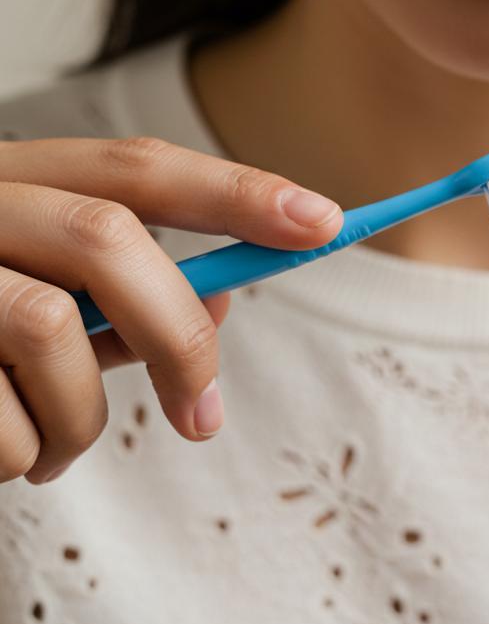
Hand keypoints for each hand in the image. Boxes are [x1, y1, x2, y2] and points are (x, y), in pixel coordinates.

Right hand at [0, 136, 342, 483]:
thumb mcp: (36, 288)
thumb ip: (122, 292)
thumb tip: (229, 309)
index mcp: (11, 178)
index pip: (139, 168)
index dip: (236, 192)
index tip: (322, 222)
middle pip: (111, 240)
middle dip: (178, 334)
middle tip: (208, 416)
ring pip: (50, 332)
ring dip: (81, 417)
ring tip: (59, 449)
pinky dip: (20, 453)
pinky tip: (8, 455)